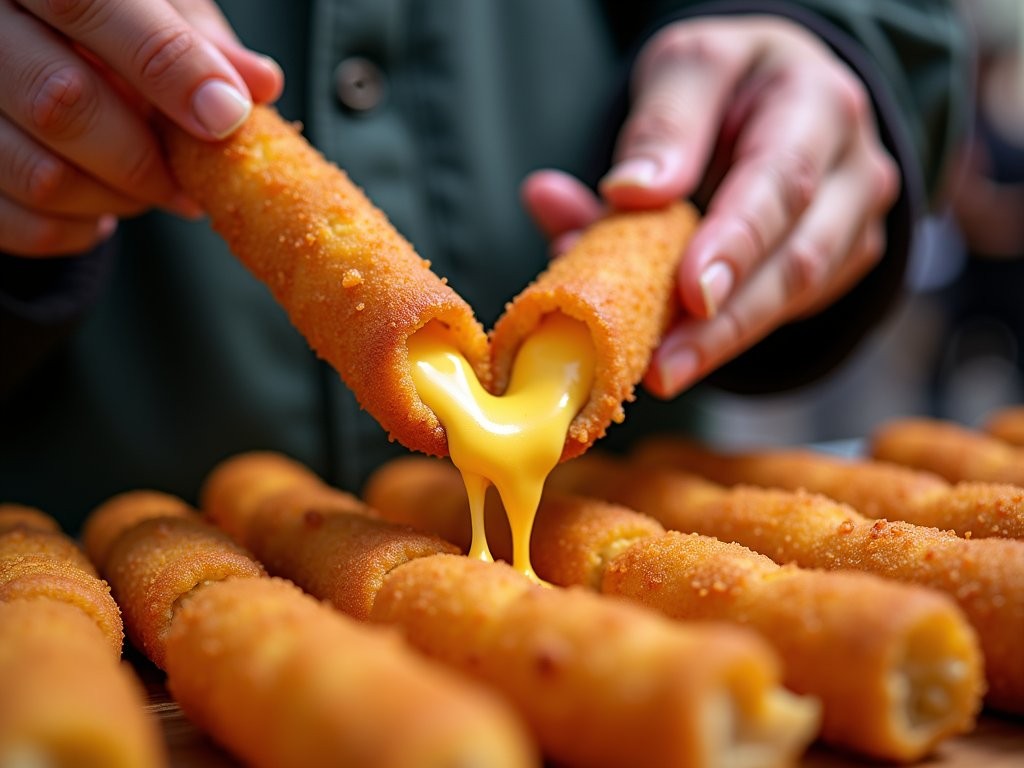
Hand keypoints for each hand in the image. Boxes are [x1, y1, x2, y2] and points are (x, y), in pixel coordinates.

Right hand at [0, 0, 282, 256]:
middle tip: (189, 182)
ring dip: (116, 200)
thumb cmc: (104, 19)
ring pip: (40, 174)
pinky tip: (101, 212)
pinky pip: (16, 224)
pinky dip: (74, 232)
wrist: (29, 41)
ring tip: (149, 190)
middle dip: (146, 157)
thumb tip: (258, 84)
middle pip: (62, 101)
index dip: (168, 67)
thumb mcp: (151, 4)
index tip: (225, 117)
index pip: (90, 6)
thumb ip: (195, 39)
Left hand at [522, 16, 898, 397]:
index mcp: (817, 103)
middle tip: (663, 367)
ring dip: (721, 341)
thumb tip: (630, 193)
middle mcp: (853, 170)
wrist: (779, 94)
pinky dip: (725, 332)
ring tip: (659, 369)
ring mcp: (853, 224)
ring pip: (795, 299)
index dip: (737, 243)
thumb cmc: (729, 82)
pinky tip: (674, 344)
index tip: (693, 292)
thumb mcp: (688, 67)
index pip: (783, 183)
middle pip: (798, 260)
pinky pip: (784, 310)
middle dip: (727, 323)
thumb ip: (661, 124)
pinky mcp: (837, 266)